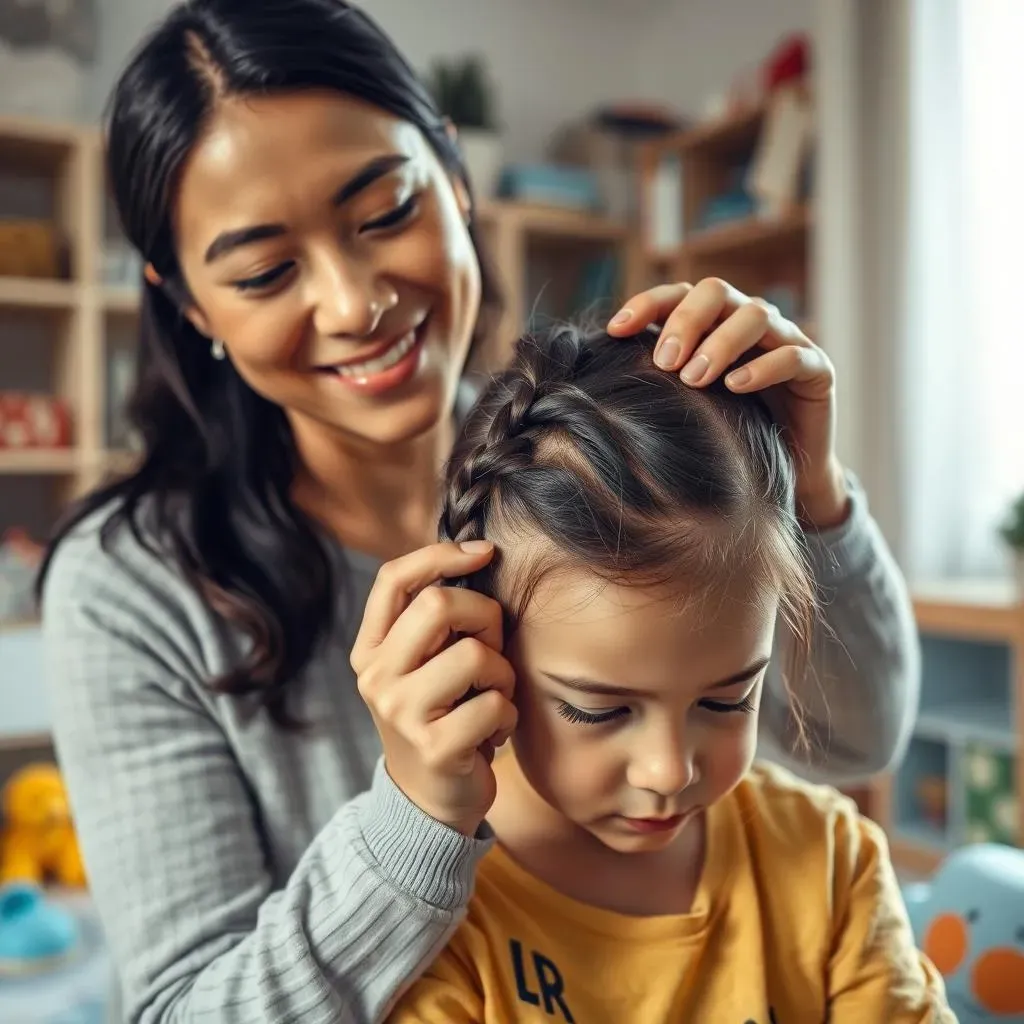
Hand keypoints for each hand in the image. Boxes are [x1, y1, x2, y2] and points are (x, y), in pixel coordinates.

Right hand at [351, 541, 516, 836]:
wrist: (427, 801)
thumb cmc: (439, 716)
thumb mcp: (421, 666)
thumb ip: (434, 621)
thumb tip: (479, 556)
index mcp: (371, 649)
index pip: (395, 579)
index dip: (441, 554)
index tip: (484, 552)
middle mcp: (377, 677)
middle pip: (438, 605)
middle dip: (485, 616)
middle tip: (492, 647)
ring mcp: (401, 713)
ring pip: (476, 655)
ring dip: (502, 674)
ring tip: (492, 697)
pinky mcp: (434, 747)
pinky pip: (495, 704)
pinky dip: (508, 715)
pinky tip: (492, 733)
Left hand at [608, 277, 848, 528]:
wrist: (786, 472)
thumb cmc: (727, 434)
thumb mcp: (685, 406)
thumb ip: (655, 383)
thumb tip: (597, 377)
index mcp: (713, 322)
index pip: (677, 294)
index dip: (646, 304)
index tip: (615, 330)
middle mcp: (748, 321)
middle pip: (716, 292)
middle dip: (686, 321)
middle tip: (665, 361)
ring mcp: (786, 340)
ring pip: (755, 315)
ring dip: (721, 342)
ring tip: (695, 378)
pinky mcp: (816, 369)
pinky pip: (792, 355)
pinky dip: (763, 366)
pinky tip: (736, 386)